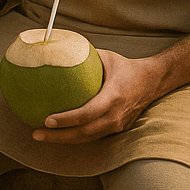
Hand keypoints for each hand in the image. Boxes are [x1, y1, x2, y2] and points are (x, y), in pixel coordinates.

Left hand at [31, 50, 163, 143]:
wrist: (152, 82)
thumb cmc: (126, 67)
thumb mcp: (106, 56)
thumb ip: (85, 55)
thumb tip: (59, 50)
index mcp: (113, 97)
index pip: (87, 113)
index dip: (67, 119)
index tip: (47, 119)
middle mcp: (115, 116)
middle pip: (84, 133)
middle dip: (59, 136)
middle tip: (36, 133)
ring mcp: (117, 125)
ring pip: (87, 138)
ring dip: (64, 140)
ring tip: (41, 135)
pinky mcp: (116, 129)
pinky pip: (92, 136)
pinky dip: (74, 136)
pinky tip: (58, 133)